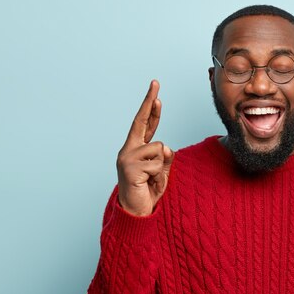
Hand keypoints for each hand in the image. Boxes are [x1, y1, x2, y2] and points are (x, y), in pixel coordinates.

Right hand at [116, 80, 173, 215]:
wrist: (136, 212)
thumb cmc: (148, 191)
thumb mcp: (162, 172)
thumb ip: (165, 158)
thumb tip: (166, 147)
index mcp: (135, 148)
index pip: (144, 123)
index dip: (151, 107)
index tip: (155, 89)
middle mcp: (128, 149)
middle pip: (141, 121)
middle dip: (149, 101)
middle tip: (155, 81)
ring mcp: (126, 158)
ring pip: (160, 148)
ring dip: (162, 167)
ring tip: (152, 179)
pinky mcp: (129, 168)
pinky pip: (157, 164)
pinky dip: (159, 175)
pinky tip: (148, 183)